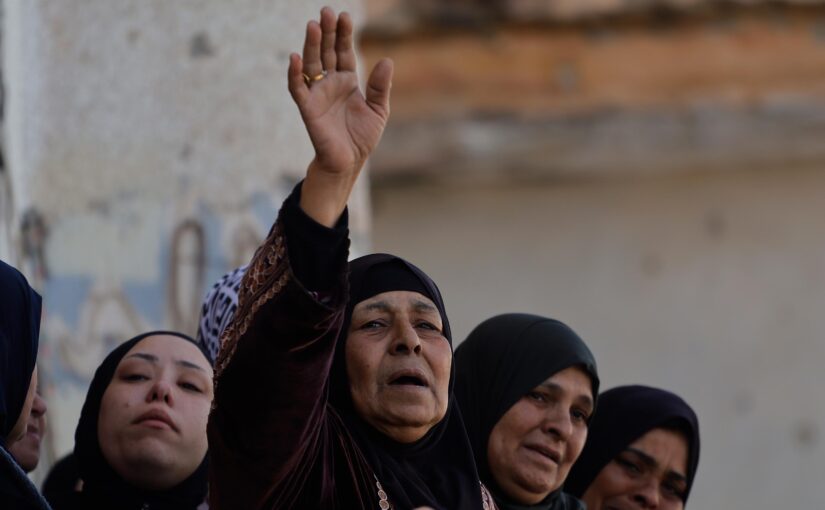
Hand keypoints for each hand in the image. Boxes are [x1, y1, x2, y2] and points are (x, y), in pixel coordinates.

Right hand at [289, 7, 392, 226]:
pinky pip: (298, 88)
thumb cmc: (362, 137)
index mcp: (347, 80)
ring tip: (313, 26)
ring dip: (311, 45)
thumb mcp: (378, 110)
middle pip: (326, 52)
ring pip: (311, 65)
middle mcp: (330, 83)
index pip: (343, 51)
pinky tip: (295, 57)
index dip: (343, 34)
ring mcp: (317, 94)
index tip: (344, 15)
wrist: (349, 162)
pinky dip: (294, 74)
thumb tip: (387, 60)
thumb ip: (380, 86)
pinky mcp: (307, 108)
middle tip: (326, 12)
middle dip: (327, 33)